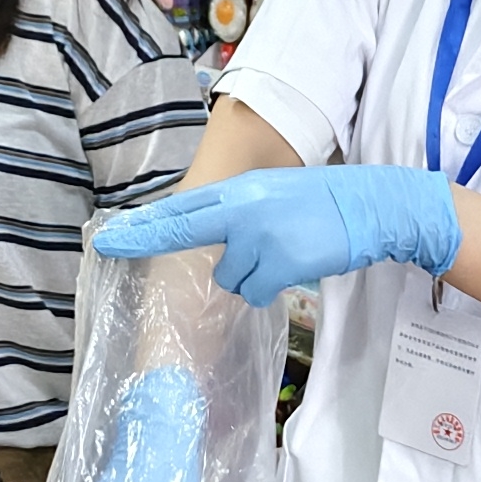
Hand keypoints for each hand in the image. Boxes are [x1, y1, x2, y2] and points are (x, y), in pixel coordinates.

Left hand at [90, 165, 461, 301]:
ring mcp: (260, 237)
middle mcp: (244, 209)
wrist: (372, 206)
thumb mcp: (275, 195)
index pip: (182, 208)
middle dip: (152, 241)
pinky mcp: (279, 263)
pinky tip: (293, 266)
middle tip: (112, 246)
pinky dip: (270, 287)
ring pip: (229, 276)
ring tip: (280, 255)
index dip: (143, 226)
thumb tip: (210, 239)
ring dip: (248, 274)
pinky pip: (256, 290)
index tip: (108, 238)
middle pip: (187, 234)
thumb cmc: (324, 203)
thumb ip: (240, 212)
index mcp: (243, 190)